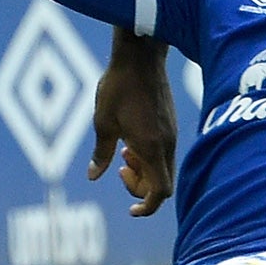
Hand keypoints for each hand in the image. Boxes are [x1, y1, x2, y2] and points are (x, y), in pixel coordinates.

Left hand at [89, 34, 176, 216]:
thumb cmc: (118, 87)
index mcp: (152, 148)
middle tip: (120, 170)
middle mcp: (167, 144)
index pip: (160, 193)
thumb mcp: (102, 122)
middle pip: (163, 184)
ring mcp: (172, 133)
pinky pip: (164, 152)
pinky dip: (149, 155)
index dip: (147, 207)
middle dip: (141, 187)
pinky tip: (130, 139)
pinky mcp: (170, 123)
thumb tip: (94, 176)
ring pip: (163, 167)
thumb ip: (101, 153)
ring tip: (123, 151)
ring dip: (144, 169)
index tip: (131, 210)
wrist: (141, 55)